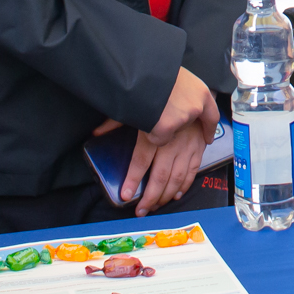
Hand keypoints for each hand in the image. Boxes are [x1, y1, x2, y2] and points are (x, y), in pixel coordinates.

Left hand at [122, 68, 217, 214]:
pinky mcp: (198, 145)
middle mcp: (172, 141)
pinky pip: (192, 169)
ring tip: (156, 206)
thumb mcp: (135, 106)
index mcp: (154, 131)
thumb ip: (115, 122)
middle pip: (160, 176)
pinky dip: (185, 184)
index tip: (125, 195)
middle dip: (150, 197)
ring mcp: (187, 144)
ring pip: (177, 177)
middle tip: (140, 211)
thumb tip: (95, 133)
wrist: (188, 83)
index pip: (140, 161)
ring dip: (166, 195)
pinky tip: (176, 194)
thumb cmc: (159, 94)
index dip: (132, 180)